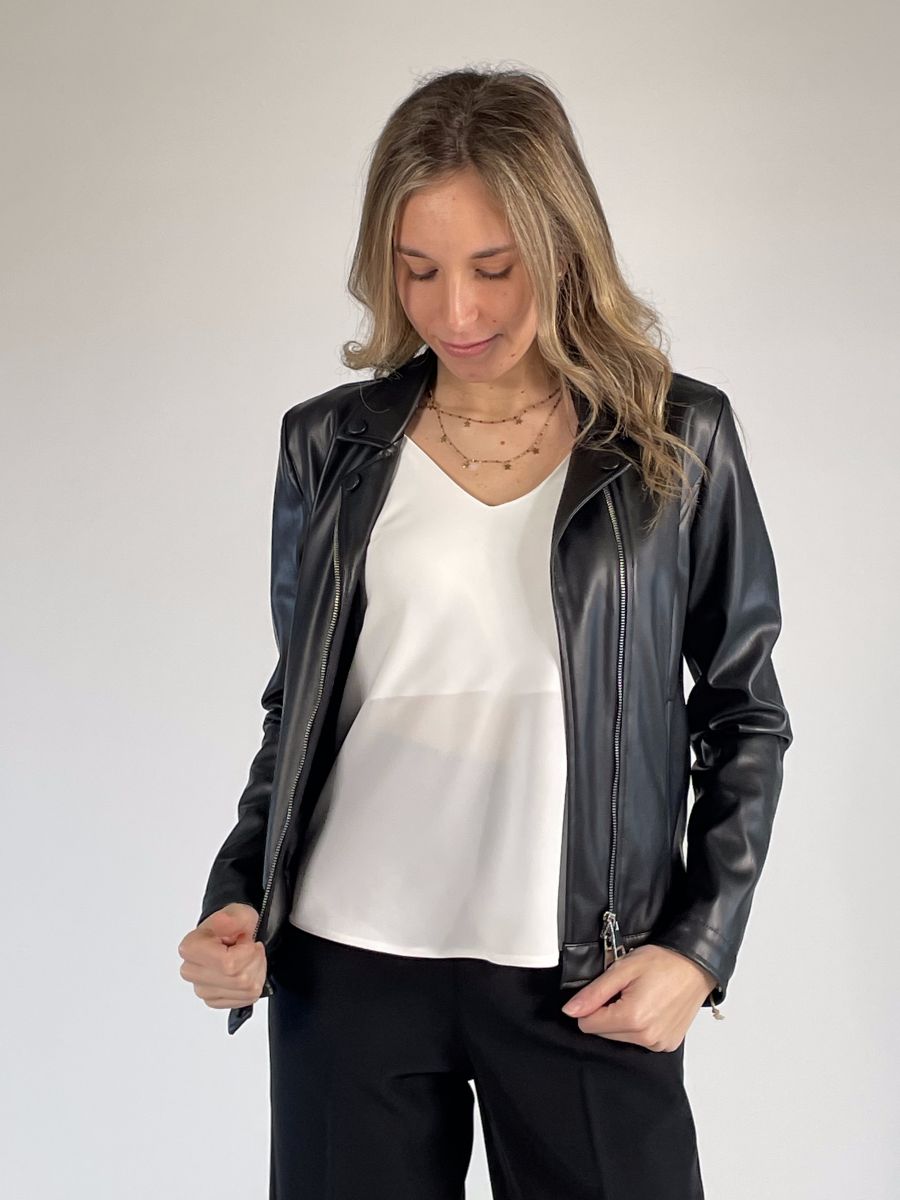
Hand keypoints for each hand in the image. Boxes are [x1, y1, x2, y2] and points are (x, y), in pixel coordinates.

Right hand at [178, 903, 267, 1009]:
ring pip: (246, 990)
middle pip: (240, 979)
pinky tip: (246, 970)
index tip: (244, 939)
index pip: (229, 963)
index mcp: (191, 948)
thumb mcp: (238, 912)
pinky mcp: (213, 1001)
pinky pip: (247, 999)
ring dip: (257, 971)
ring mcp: (201, 989)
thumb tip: (223, 922)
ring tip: (248, 956)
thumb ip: (232, 917)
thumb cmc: (230, 924)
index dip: (246, 951)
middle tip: (249, 946)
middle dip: (255, 960)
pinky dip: (254, 983)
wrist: (227, 935)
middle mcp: (191, 971)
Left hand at [560, 944, 717, 1051]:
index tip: (607, 990)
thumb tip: (570, 1010)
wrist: (696, 965)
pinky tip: (650, 1008)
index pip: (588, 1025)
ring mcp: (658, 1044)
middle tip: (626, 991)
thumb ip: (594, 993)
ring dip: (623, 1020)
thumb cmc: (663, 962)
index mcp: (632, 1018)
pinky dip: (640, 1026)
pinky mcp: (667, 1045)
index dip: (591, 1005)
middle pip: (604, 1033)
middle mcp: (646, 1037)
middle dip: (608, 1012)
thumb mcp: (622, 969)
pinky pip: (640, 1041)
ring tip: (640, 997)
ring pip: (621, 1038)